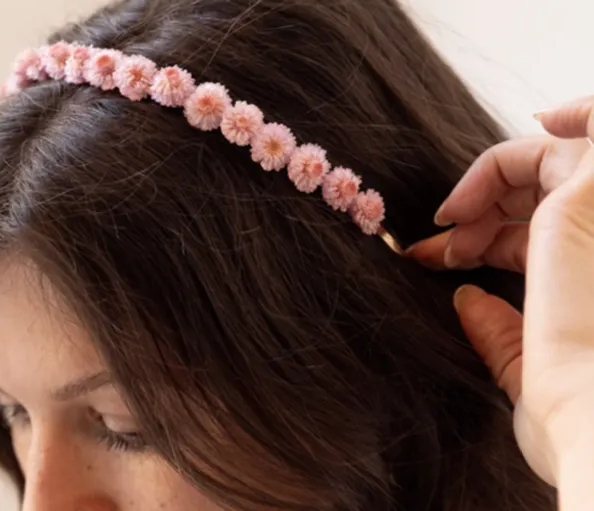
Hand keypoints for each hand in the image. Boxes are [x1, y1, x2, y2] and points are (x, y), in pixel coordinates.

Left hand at [409, 96, 593, 485]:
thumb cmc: (570, 413)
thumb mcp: (527, 368)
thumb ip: (500, 333)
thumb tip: (467, 302)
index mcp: (590, 282)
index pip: (538, 239)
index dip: (481, 242)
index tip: (433, 258)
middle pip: (546, 194)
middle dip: (480, 211)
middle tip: (437, 246)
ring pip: (560, 159)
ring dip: (499, 177)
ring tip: (453, 216)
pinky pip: (592, 127)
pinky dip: (575, 115)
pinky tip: (542, 121)